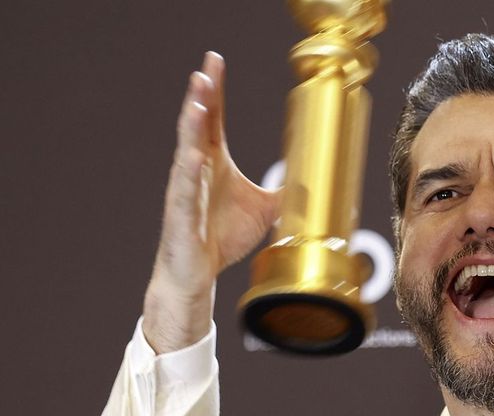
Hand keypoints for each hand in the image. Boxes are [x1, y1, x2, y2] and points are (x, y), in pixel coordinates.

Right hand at [143, 52, 280, 353]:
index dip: (213, 91)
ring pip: (186, 151)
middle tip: (205, 70)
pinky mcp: (180, 216)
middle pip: (195, 125)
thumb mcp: (263, 210)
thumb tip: (314, 181)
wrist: (197, 274)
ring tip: (197, 101)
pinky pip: (183, 191)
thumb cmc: (220, 238)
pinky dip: (188, 173)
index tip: (215, 63)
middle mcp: (195, 169)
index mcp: (212, 162)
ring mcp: (184, 190)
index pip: (211, 118)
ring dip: (190, 126)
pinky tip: (194, 156)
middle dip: (200, 97)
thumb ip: (283, 191)